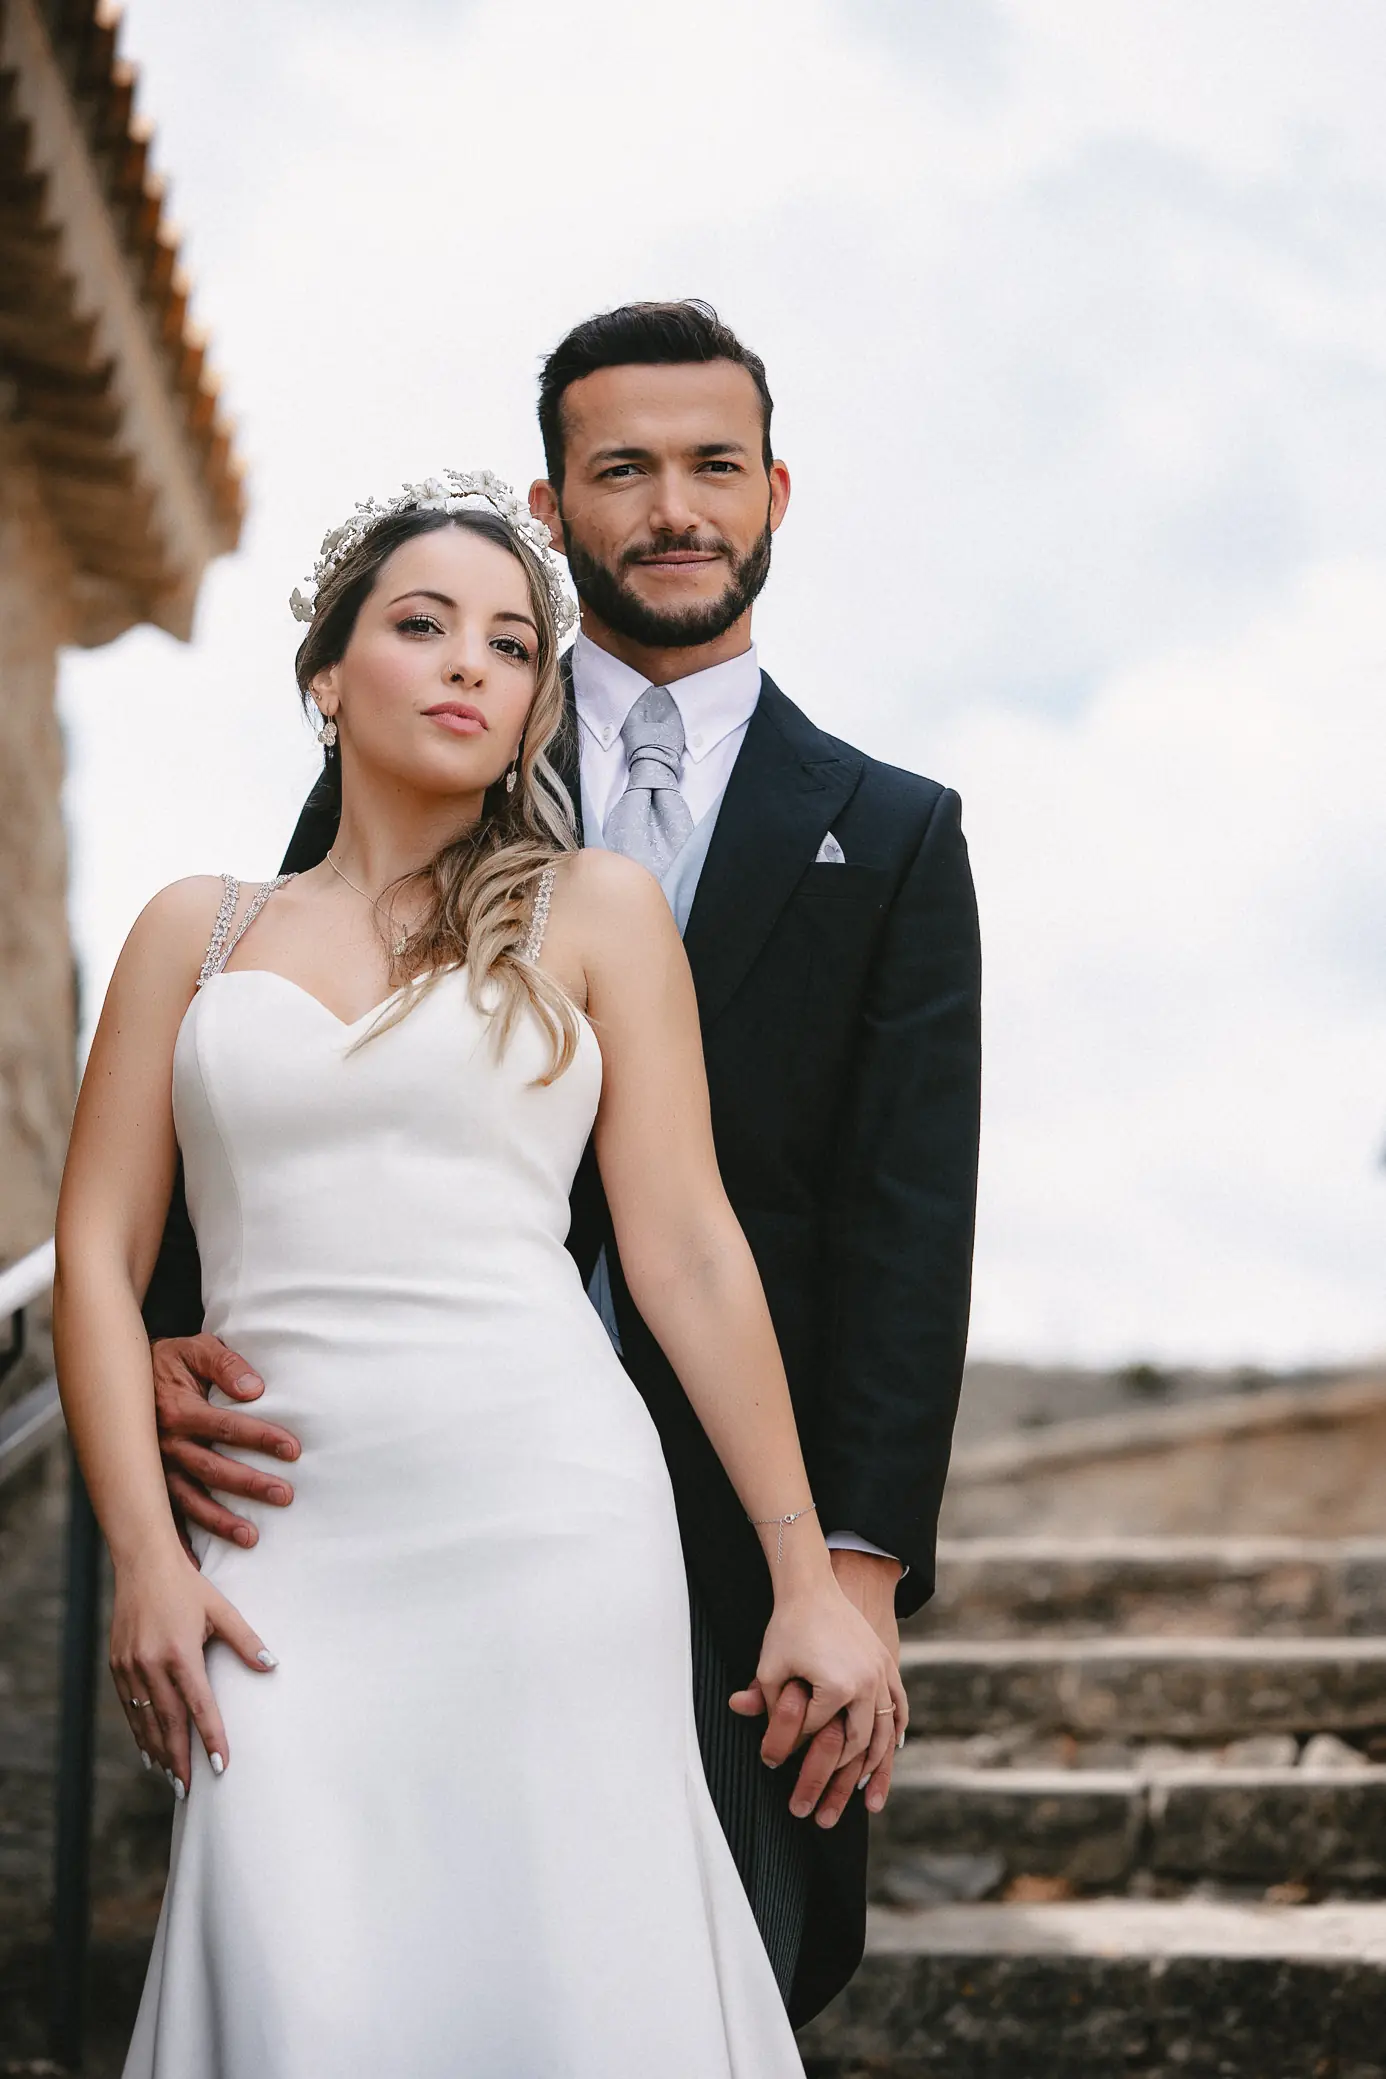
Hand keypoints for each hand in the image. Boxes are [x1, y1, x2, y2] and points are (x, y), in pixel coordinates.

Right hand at [110, 1545, 277, 1795]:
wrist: (142, 1564)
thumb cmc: (187, 1586)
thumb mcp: (221, 1609)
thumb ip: (245, 1641)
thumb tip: (272, 1666)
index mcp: (180, 1652)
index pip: (199, 1706)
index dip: (210, 1737)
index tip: (220, 1765)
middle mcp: (151, 1664)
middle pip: (168, 1722)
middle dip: (179, 1759)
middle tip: (188, 1790)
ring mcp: (130, 1666)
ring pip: (145, 1720)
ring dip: (158, 1751)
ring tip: (171, 1778)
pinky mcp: (117, 1665)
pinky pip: (129, 1708)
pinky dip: (139, 1732)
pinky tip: (148, 1750)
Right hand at [153, 1335, 300, 1550]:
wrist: (125, 1376)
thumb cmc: (171, 1361)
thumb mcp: (196, 1349)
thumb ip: (226, 1364)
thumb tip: (255, 1388)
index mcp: (178, 1410)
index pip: (226, 1426)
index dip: (261, 1437)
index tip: (293, 1450)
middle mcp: (164, 1444)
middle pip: (212, 1468)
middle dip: (249, 1484)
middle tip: (285, 1496)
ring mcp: (155, 1468)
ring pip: (188, 1499)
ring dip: (219, 1521)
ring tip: (250, 1538)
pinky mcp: (150, 1483)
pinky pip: (164, 1516)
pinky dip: (178, 1541)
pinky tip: (196, 1566)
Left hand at [731, 1550, 903, 1825]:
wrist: (814, 1586)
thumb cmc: (788, 1626)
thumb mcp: (770, 1667)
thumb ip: (765, 1707)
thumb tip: (765, 1753)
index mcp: (838, 1686)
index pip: (817, 1733)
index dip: (795, 1752)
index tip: (777, 1769)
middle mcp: (867, 1684)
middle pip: (856, 1745)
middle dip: (841, 1784)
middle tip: (826, 1817)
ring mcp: (882, 1674)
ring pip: (884, 1734)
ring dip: (876, 1770)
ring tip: (868, 1804)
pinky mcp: (887, 1665)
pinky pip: (897, 1709)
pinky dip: (893, 1735)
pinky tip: (887, 1756)